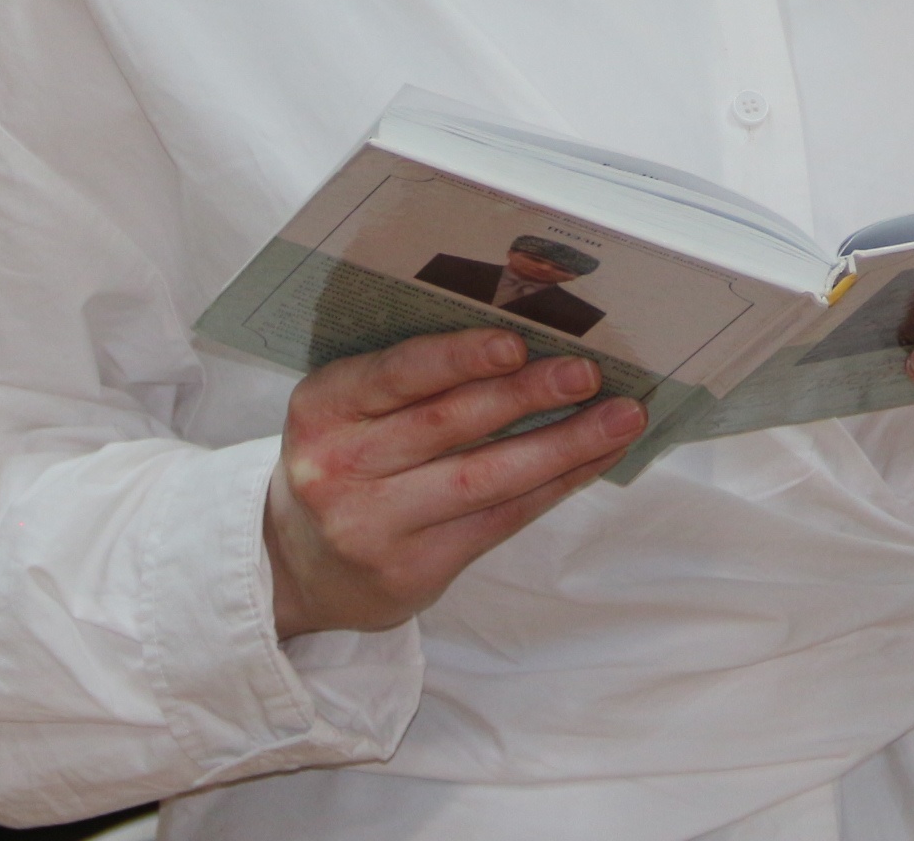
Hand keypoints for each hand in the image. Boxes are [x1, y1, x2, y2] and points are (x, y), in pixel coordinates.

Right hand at [263, 328, 645, 638]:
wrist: (295, 568)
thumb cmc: (343, 465)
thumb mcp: (347, 413)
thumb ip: (410, 382)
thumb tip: (525, 342)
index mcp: (322, 407)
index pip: (396, 374)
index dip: (458, 358)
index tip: (516, 343)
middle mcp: (338, 467)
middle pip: (447, 424)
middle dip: (526, 395)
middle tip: (585, 373)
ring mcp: (374, 526)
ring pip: (482, 478)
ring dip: (561, 445)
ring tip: (618, 418)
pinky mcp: (411, 571)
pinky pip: (498, 521)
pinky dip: (553, 486)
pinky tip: (592, 461)